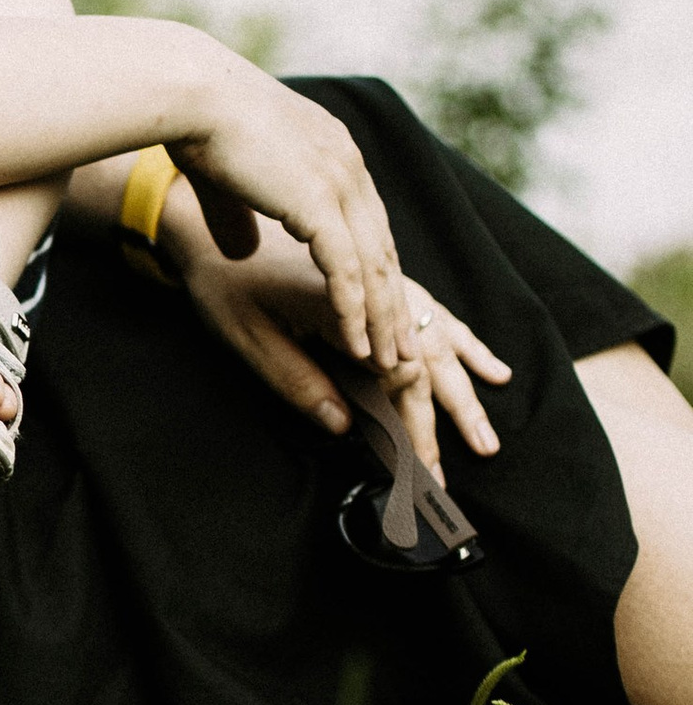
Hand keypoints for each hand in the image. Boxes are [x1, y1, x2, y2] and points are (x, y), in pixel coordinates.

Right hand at [161, 43, 410, 373]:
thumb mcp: (223, 181)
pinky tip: (357, 345)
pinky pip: (347, 270)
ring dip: (382, 319)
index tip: (378, 309)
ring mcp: (339, 182)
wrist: (191, 94)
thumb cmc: (193, 124)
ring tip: (388, 363)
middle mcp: (347, 165)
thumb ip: (239, 216)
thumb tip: (245, 249)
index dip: (373, 269)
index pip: (365, 221)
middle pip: (381, 247)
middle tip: (401, 349)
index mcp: (332, 152)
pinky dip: (354, 311)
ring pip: (373, 266)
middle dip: (391, 303)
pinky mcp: (320, 202)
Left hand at [167, 203, 508, 477]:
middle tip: (443, 479)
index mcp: (343, 303)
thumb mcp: (245, 336)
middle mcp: (372, 291)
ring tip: (484, 441)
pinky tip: (493, 371)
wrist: (212, 225)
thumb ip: (296, 380)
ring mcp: (383, 284)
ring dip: (460, 394)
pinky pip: (434, 316)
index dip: (406, 425)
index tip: (414, 470)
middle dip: (438, 426)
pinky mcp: (382, 283)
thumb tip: (343, 427)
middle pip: (423, 364)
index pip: (393, 372)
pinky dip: (464, 346)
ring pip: (437, 343)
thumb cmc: (222, 282)